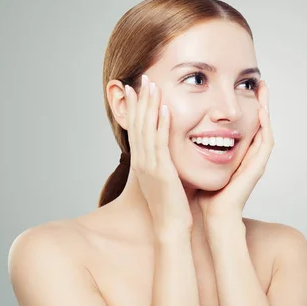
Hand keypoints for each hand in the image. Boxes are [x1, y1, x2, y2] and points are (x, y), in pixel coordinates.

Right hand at [125, 74, 192, 237]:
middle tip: (140, 78)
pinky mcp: (161, 171)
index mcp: (143, 162)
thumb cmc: (172, 205)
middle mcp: (142, 161)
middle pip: (138, 125)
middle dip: (139, 100)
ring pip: (147, 130)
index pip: (136, 129)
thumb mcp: (165, 179)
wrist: (172, 227)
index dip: (134, 108)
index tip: (134, 89)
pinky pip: (160, 143)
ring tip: (150, 85)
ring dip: (148, 106)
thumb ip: (165, 163)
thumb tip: (169, 152)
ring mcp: (149, 165)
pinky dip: (161, 125)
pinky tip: (164, 109)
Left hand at [197, 80, 273, 223]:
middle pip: (259, 122)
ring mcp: (256, 160)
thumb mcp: (199, 164)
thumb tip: (177, 131)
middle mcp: (250, 154)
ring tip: (263, 88)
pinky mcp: (258, 167)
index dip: (245, 105)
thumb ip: (194, 149)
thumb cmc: (205, 194)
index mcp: (238, 153)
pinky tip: (261, 111)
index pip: (245, 123)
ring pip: (265, 128)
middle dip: (260, 101)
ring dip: (266, 107)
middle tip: (259, 81)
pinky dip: (265, 126)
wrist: (214, 215)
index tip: (241, 86)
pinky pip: (266, 142)